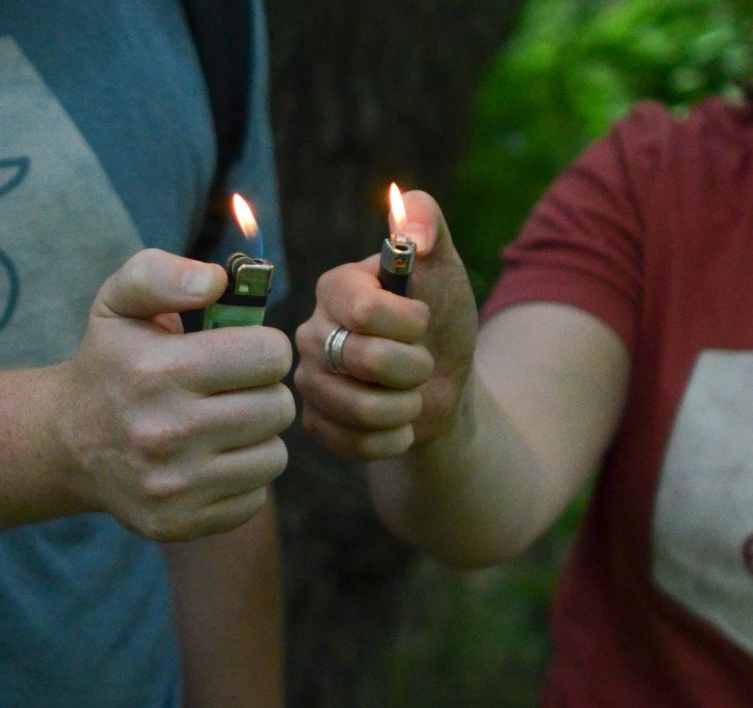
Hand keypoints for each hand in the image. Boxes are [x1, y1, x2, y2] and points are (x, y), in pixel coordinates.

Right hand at [51, 249, 294, 540]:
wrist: (67, 442)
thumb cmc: (110, 361)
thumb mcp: (120, 301)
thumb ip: (163, 273)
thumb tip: (215, 281)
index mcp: (157, 371)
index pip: (268, 356)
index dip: (262, 347)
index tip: (241, 351)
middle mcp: (165, 433)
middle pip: (277, 407)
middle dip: (263, 391)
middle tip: (234, 388)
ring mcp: (173, 486)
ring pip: (273, 456)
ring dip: (256, 436)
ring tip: (223, 423)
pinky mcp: (181, 523)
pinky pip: (256, 496)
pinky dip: (242, 477)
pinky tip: (211, 460)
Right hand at [294, 190, 476, 458]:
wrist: (443, 382)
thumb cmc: (440, 318)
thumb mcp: (443, 266)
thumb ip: (426, 221)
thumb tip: (405, 220)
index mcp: (335, 288)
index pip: (364, 309)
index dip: (408, 322)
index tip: (423, 320)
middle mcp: (310, 332)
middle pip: (364, 359)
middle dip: (414, 367)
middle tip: (422, 362)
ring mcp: (309, 381)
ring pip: (358, 408)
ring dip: (406, 406)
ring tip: (412, 394)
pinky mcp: (316, 423)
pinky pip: (352, 442)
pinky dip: (392, 438)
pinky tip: (399, 423)